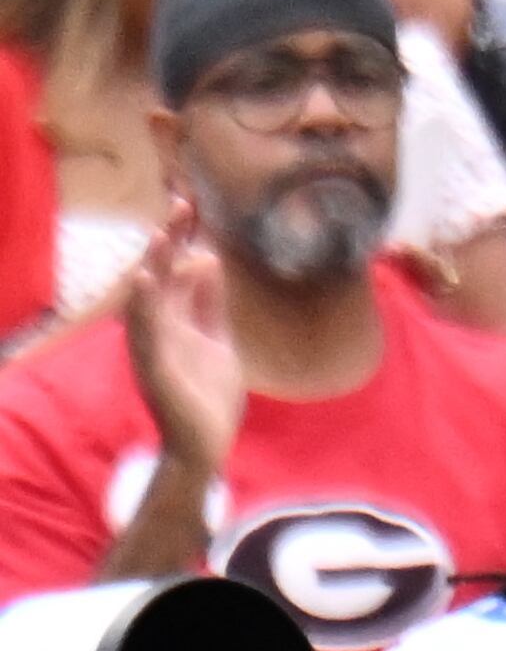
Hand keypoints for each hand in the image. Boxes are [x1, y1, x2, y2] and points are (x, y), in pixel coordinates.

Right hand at [121, 217, 242, 478]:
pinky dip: (143, 306)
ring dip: (153, 267)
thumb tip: (208, 260)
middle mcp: (159, 328)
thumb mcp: (218, 340)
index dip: (182, 240)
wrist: (207, 444)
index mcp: (175, 320)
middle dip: (170, 242)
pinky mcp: (153, 368)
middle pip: (160, 277)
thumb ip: (210, 305)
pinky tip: (143, 280)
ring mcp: (153, 347)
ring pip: (147, 301)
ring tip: (160, 235)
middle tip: (181, 205)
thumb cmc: (208, 394)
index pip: (176, 271)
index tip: (192, 205)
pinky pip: (145, 333)